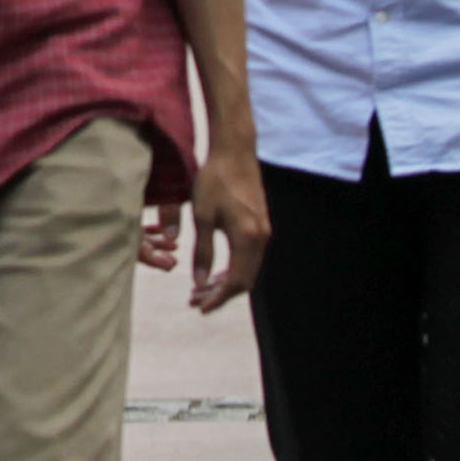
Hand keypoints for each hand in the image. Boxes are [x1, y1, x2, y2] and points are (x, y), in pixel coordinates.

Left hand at [142, 143, 268, 311]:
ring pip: (248, 270)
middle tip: (196, 301)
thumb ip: (202, 252)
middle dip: (221, 294)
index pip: (236, 281)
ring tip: (201, 290)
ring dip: (226, 283)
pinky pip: (250, 257)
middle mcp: (261, 238)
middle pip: (245, 280)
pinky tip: (215, 271)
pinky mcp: (261, 226)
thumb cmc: (214, 180)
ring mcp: (264, 232)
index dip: (218, 298)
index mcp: (247, 238)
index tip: (200, 308)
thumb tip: (200, 283)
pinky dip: (233, 269)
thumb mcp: (201, 216)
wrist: (235, 153)